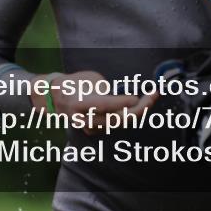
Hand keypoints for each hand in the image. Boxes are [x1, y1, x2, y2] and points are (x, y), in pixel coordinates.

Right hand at [32, 70, 156, 135]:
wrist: (57, 98)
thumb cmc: (76, 83)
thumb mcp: (90, 79)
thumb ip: (107, 89)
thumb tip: (127, 97)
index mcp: (80, 103)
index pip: (104, 105)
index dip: (121, 102)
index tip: (136, 97)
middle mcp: (85, 119)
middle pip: (116, 119)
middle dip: (139, 108)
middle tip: (153, 95)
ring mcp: (90, 128)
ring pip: (120, 123)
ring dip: (139, 112)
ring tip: (152, 97)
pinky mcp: (97, 131)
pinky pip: (117, 124)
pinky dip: (131, 115)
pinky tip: (142, 105)